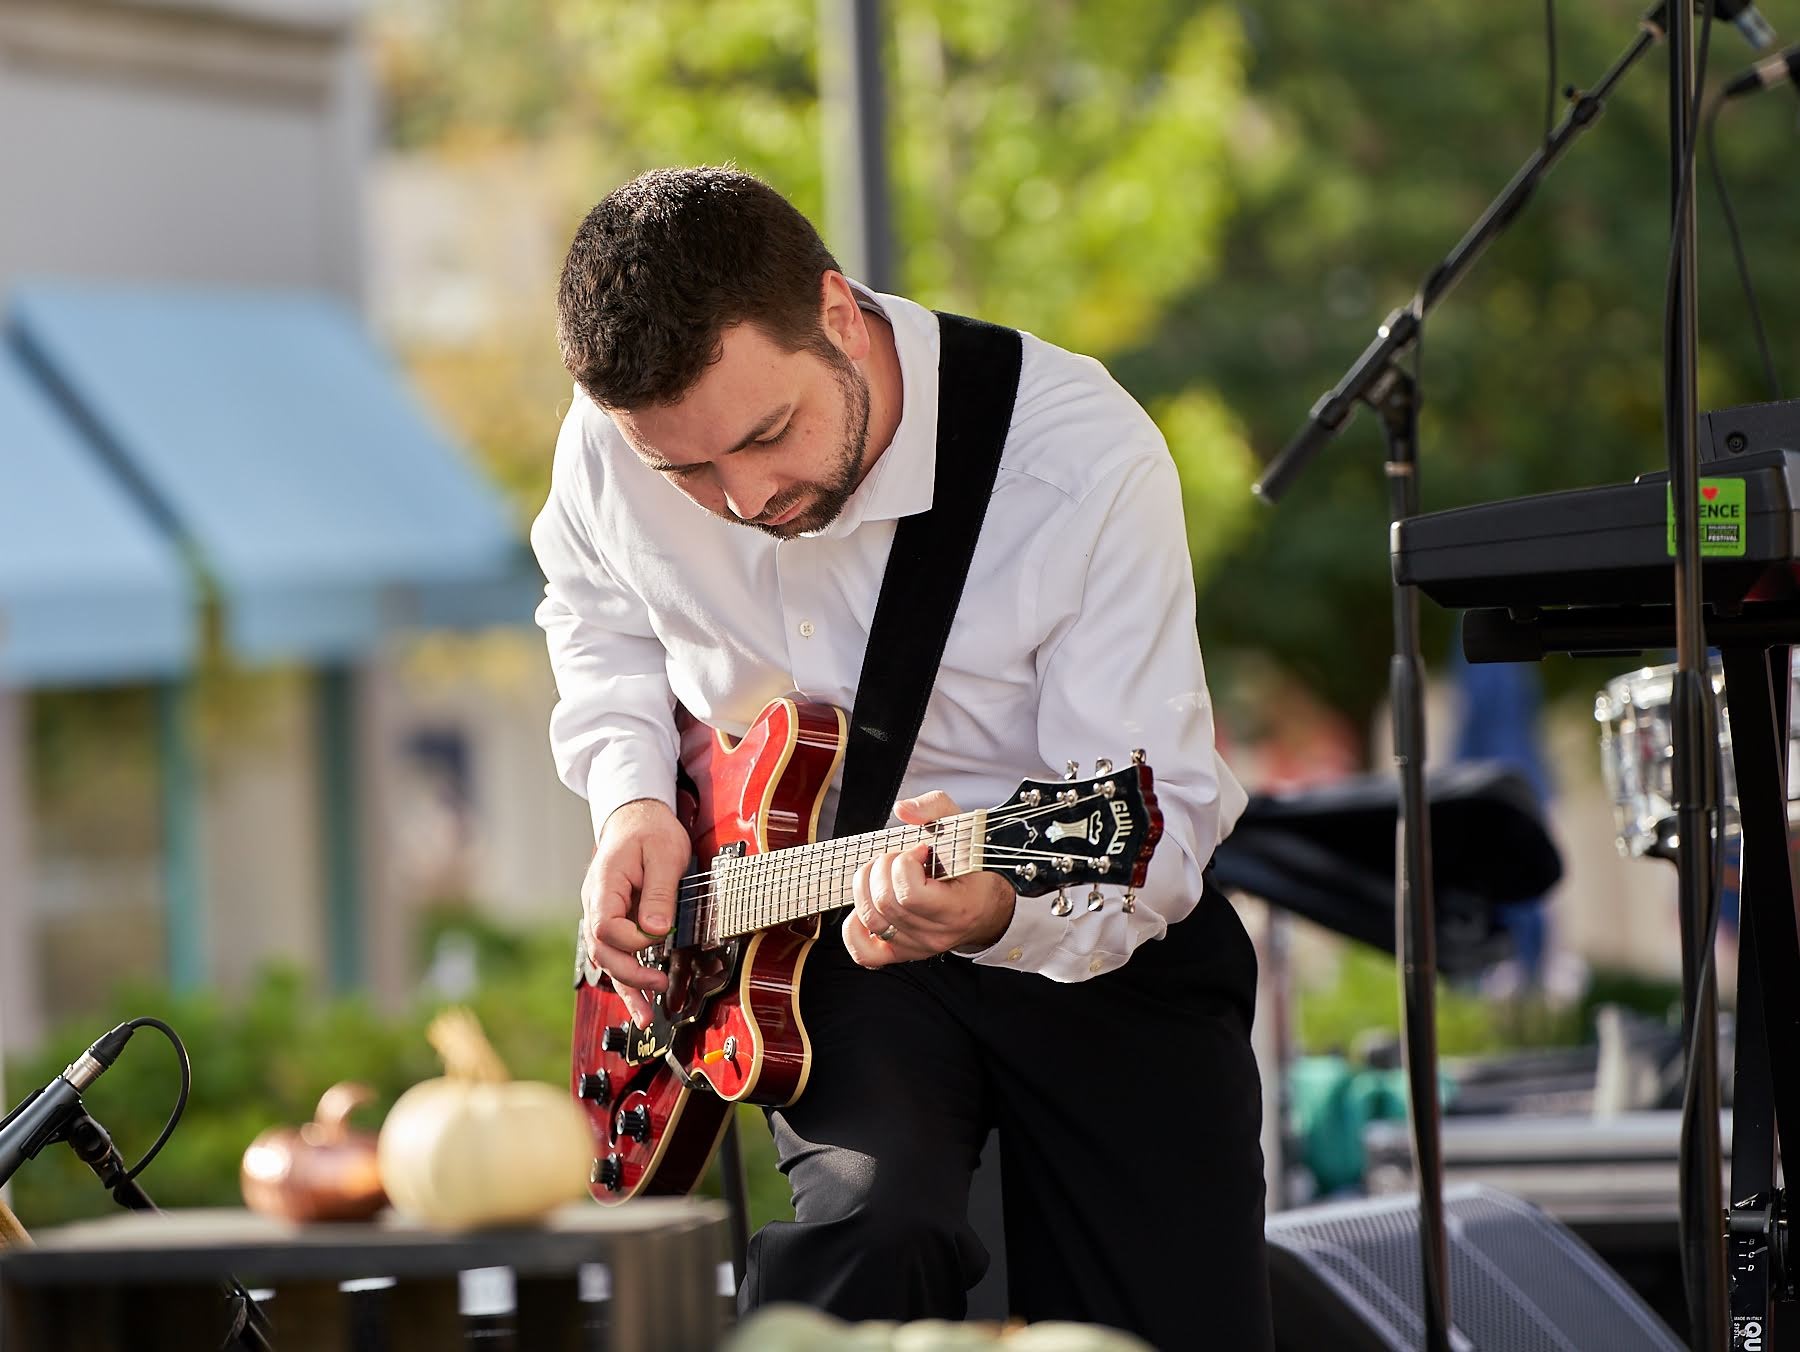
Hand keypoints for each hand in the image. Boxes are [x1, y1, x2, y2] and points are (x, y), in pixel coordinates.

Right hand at [582, 798, 690, 1026]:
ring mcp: (601, 913)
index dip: (631, 941)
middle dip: (629, 976)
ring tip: (645, 1017)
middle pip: (601, 950)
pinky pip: (614, 953)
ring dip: (625, 987)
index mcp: (604, 885)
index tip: (658, 938)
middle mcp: (595, 903)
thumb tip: (656, 931)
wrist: (637, 817)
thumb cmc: (651, 831)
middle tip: (659, 989)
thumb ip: (659, 893)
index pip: (606, 927)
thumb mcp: (664, 855)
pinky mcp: (613, 920)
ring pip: (605, 958)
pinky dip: (626, 977)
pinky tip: (638, 1000)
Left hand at [842, 791, 1016, 967]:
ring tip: (885, 874)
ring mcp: (917, 947)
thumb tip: (902, 809)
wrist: (988, 907)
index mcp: (957, 908)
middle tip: (901, 859)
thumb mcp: (964, 828)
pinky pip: (864, 952)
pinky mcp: (901, 953)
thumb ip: (935, 808)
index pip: (910, 893)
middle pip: (885, 903)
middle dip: (884, 868)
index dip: (905, 863)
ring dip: (867, 887)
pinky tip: (868, 903)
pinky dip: (855, 927)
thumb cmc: (974, 868)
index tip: (920, 851)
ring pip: (871, 920)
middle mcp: (936, 934)